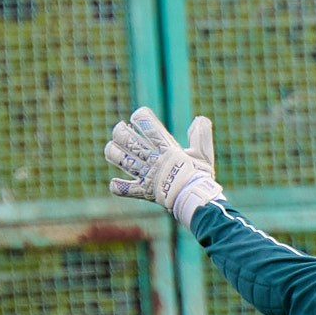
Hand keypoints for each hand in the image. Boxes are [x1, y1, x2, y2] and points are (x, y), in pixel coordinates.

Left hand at [106, 107, 223, 226]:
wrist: (195, 199)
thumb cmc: (200, 176)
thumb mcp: (203, 154)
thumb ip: (201, 136)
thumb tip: (201, 119)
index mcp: (167, 149)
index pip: (149, 126)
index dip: (140, 117)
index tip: (138, 115)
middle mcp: (153, 159)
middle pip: (129, 140)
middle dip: (120, 132)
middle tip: (120, 129)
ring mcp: (146, 175)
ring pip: (122, 160)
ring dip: (113, 152)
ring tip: (111, 148)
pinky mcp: (143, 191)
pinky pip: (125, 189)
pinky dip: (118, 187)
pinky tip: (115, 183)